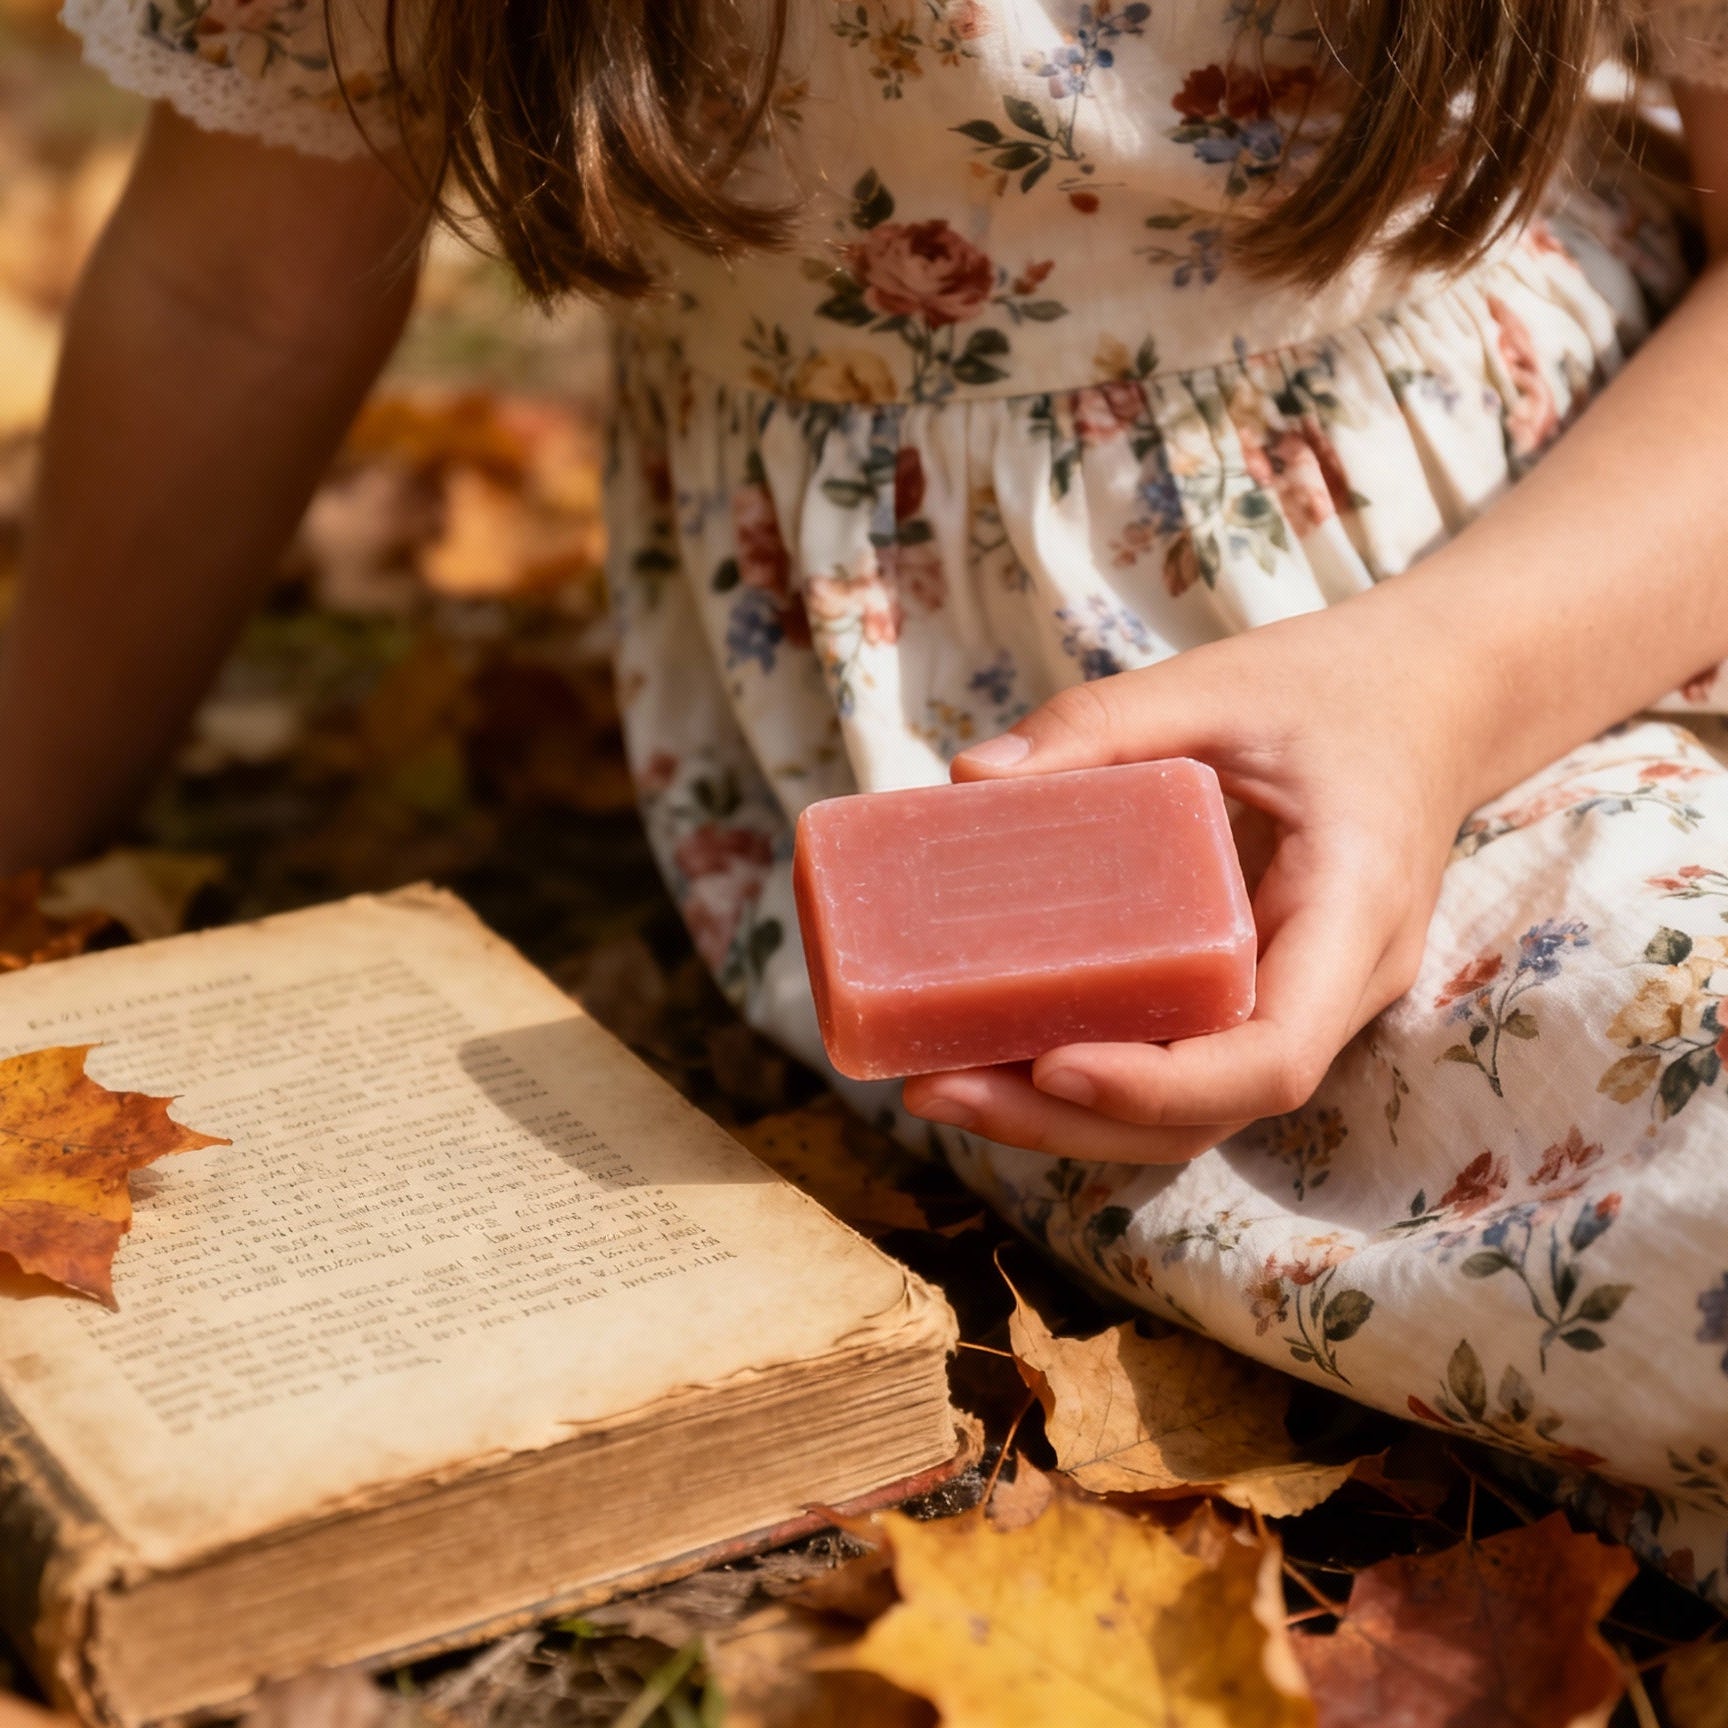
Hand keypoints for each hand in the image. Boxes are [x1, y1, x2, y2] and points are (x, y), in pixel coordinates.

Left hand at [901, 597, 1491, 1162]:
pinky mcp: (1259, 995)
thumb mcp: (1220, 684)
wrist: (1428, 703)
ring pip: (1190, 1111)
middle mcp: (1337, 987)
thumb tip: (970, 775)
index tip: (1053, 1065)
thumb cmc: (1330, 691)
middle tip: (937, 1089)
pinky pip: (1181, 1063)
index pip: (1274, 1055)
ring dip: (1066, 1119)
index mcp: (1352, 911)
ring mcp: (1303, 1004)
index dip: (1162, 1084)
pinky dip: (1090, 1077)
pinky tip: (994, 1051)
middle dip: (1071, 1123)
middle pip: (1209, 1110)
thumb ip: (1100, 722)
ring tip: (938, 1084)